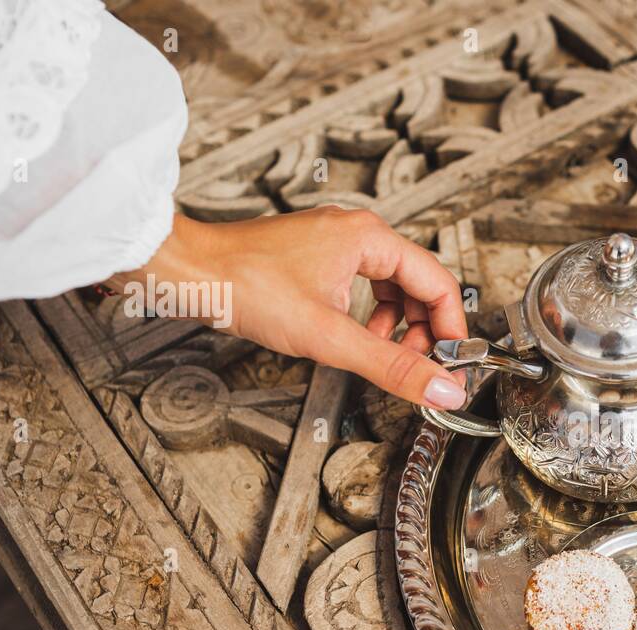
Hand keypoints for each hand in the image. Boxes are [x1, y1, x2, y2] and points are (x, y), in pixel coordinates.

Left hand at [112, 207, 468, 409]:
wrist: (185, 272)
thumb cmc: (242, 286)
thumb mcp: (328, 337)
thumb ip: (392, 366)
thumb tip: (440, 388)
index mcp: (370, 238)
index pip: (438, 283)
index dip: (451, 328)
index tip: (451, 363)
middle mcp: (357, 233)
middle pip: (418, 285)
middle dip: (422, 330)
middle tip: (416, 366)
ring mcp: (336, 242)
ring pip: (391, 288)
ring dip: (396, 326)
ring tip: (382, 354)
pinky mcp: (316, 256)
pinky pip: (363, 286)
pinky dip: (368, 317)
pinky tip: (353, 338)